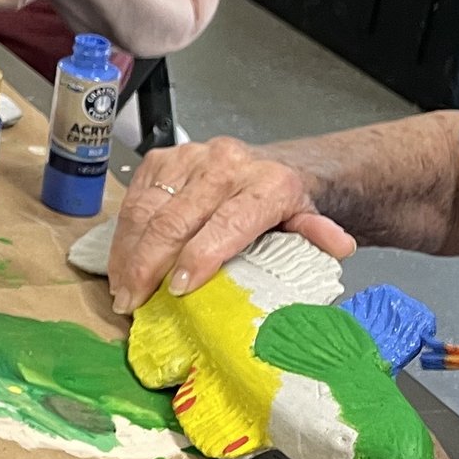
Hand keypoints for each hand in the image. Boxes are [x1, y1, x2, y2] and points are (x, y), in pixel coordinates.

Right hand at [108, 137, 355, 312]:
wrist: (271, 165)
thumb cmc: (285, 206)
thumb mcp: (309, 221)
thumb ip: (318, 234)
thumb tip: (339, 245)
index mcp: (266, 184)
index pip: (226, 223)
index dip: (198, 258)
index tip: (177, 291)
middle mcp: (224, 164)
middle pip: (174, 219)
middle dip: (148, 264)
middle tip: (134, 301)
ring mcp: (188, 157)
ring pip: (145, 208)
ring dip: (127, 253)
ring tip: (122, 289)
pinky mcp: (161, 158)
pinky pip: (133, 198)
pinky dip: (122, 235)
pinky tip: (120, 262)